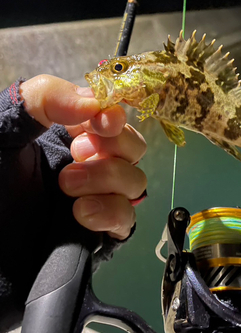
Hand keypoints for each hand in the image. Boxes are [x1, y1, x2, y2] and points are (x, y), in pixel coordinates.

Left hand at [20, 74, 146, 239]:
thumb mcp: (4, 131)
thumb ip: (43, 99)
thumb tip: (93, 102)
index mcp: (67, 136)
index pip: (111, 116)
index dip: (115, 115)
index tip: (103, 122)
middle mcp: (89, 165)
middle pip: (133, 146)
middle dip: (114, 147)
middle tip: (77, 154)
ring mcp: (98, 199)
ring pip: (135, 181)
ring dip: (108, 178)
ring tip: (67, 186)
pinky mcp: (102, 233)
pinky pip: (127, 219)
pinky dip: (110, 212)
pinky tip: (81, 213)